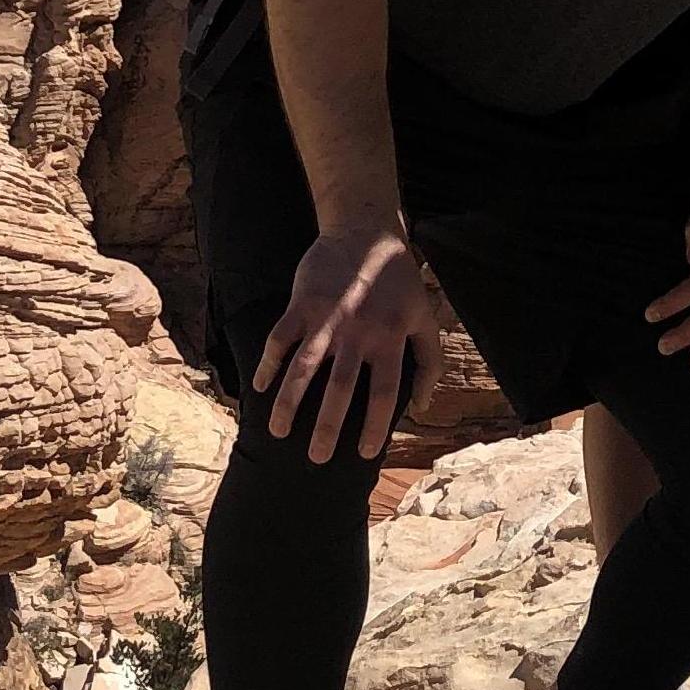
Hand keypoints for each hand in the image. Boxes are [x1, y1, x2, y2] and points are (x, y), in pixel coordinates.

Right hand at [253, 224, 443, 463]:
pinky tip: (260, 388)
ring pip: (304, 369)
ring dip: (289, 404)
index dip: (376, 426)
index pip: (385, 392)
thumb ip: (429, 360)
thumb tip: (422, 406)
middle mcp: (358, 332)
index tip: (365, 454)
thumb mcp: (424, 315)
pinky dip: (268, 364)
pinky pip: (280, 338)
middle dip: (327, 428)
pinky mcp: (302, 303)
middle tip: (317, 459)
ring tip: (279, 432)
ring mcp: (328, 318)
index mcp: (391, 337)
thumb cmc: (398, 281)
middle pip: (341, 389)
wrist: (365, 231)